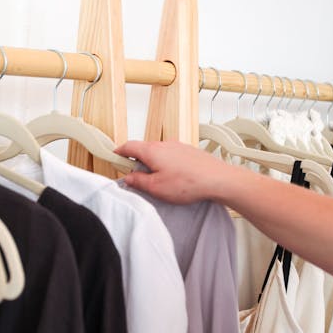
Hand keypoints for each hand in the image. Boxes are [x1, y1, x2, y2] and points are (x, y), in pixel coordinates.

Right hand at [115, 140, 231, 203]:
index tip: (115, 158)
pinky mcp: (189, 151)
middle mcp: (164, 144)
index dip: (119, 152)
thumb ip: (138, 181)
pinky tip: (173, 178)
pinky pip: (171, 155)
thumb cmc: (188, 183)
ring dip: (152, 163)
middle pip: (143, 148)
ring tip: (157, 180)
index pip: (129, 146)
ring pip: (158, 152)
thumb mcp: (156, 188)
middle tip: (135, 176)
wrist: (218, 179)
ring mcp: (178, 146)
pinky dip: (166, 163)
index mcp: (152, 150)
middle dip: (136, 161)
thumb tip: (128, 177)